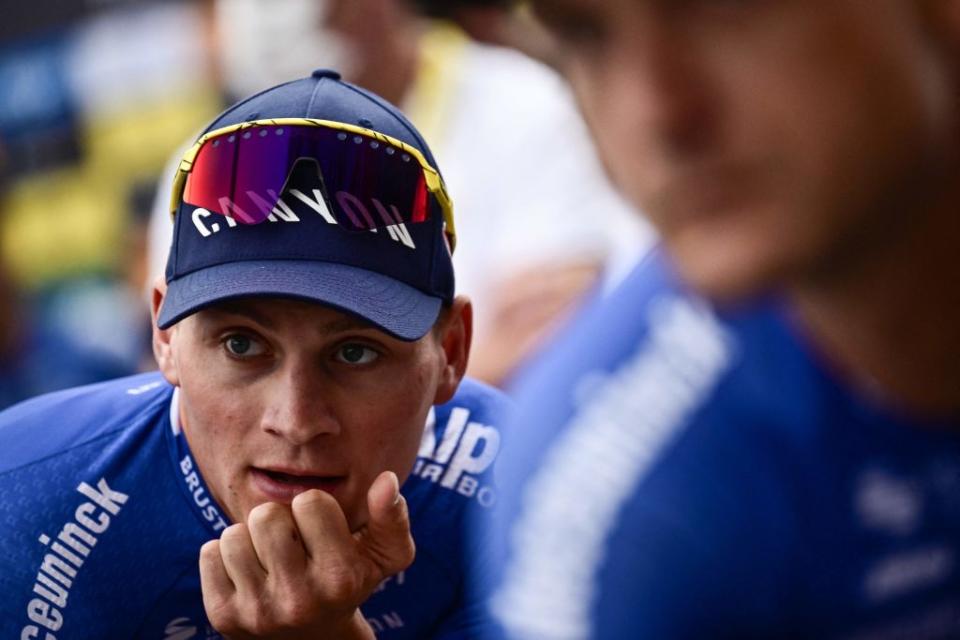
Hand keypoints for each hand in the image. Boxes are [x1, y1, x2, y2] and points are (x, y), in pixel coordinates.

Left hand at [199, 471, 415, 638]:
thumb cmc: (349, 581)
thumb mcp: (383, 554)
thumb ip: (391, 515)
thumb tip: (386, 480)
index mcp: (341, 577)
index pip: (310, 501)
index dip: (314, 509)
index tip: (320, 532)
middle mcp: (300, 599)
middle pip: (267, 515)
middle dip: (278, 519)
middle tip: (291, 543)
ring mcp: (258, 611)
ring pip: (234, 534)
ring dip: (249, 538)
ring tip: (269, 558)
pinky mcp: (224, 617)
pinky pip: (209, 553)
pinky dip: (224, 556)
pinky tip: (247, 574)